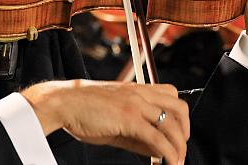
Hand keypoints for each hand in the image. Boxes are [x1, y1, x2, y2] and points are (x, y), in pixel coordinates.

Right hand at [21, 79, 189, 164]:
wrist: (62, 103)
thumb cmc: (83, 110)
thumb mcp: (115, 119)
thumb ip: (137, 135)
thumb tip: (156, 151)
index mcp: (137, 89)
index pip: (171, 96)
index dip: (179, 118)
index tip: (176, 137)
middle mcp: (140, 93)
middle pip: (179, 108)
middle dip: (185, 131)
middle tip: (180, 150)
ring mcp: (136, 104)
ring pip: (172, 124)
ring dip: (179, 146)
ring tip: (177, 162)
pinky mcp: (129, 118)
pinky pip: (158, 138)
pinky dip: (169, 153)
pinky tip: (169, 162)